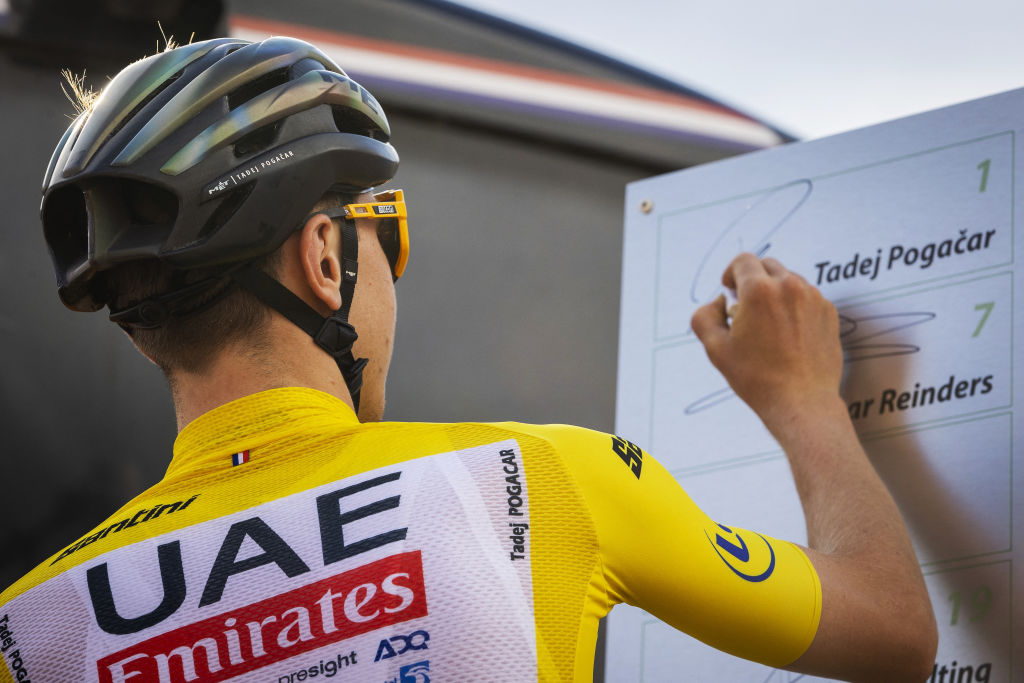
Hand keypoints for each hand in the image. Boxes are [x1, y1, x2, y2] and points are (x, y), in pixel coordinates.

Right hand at [691, 253, 842, 428]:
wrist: (801, 402)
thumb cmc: (756, 378)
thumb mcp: (715, 348)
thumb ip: (704, 316)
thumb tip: (719, 302)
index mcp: (759, 291)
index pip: (743, 260)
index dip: (730, 273)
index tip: (729, 291)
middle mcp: (790, 286)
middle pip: (767, 265)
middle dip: (752, 280)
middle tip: (745, 308)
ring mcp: (814, 298)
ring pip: (789, 280)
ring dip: (774, 293)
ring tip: (768, 324)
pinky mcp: (829, 312)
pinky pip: (807, 297)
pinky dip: (794, 306)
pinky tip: (788, 334)